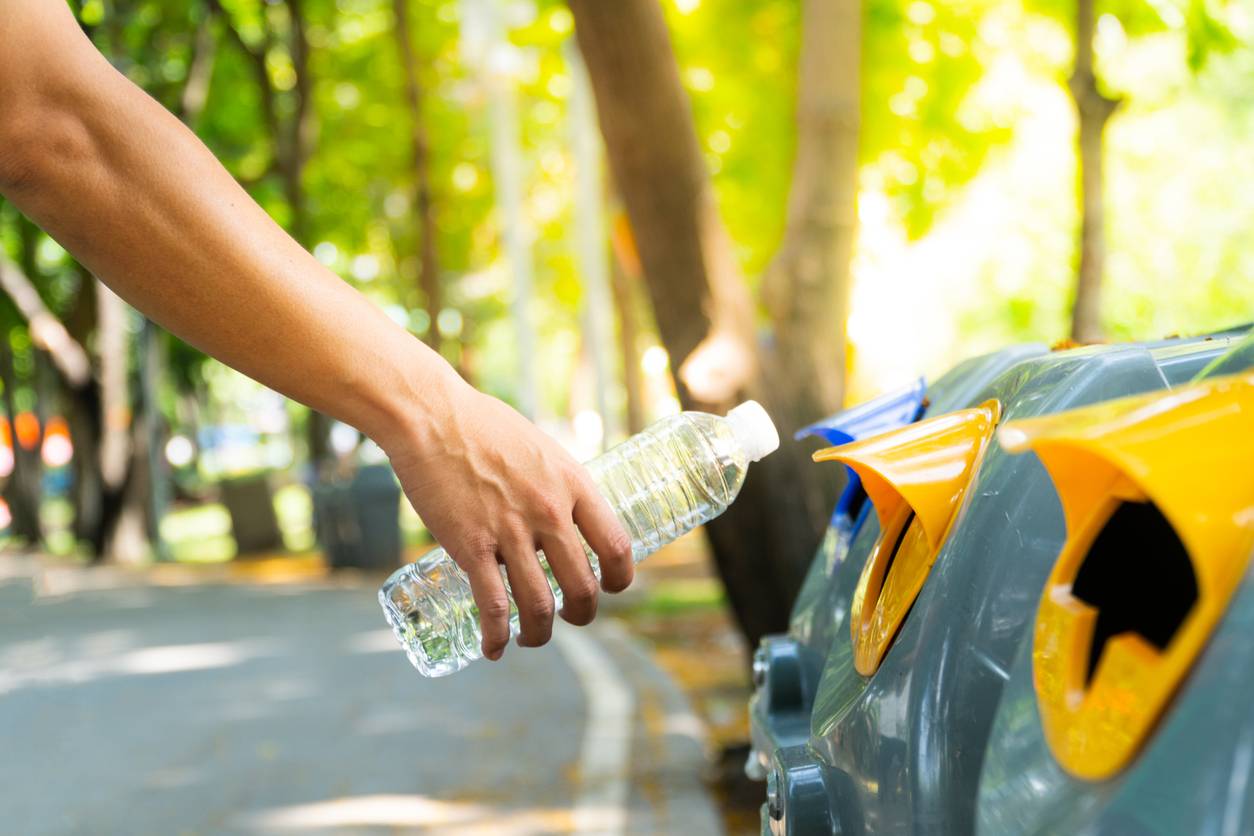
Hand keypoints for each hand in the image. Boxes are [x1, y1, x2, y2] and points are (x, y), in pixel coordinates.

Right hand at [384, 376, 633, 660]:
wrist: (431, 416)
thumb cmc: (483, 425)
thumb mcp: (540, 448)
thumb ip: (554, 483)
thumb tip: (561, 509)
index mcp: (574, 484)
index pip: (617, 545)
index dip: (621, 578)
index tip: (611, 588)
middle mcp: (550, 511)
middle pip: (583, 586)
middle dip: (582, 614)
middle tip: (570, 617)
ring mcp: (511, 531)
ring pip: (539, 605)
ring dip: (539, 633)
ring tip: (531, 638)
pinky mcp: (471, 546)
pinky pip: (493, 605)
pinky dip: (496, 636)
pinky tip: (493, 648)